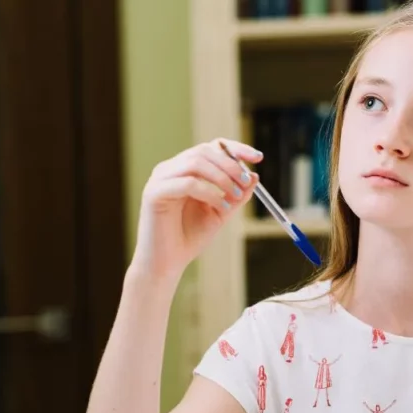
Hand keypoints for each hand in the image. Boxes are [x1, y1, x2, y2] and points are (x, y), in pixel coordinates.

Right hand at [132, 138, 261, 279]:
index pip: (210, 148)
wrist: (167, 264)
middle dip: (230, 164)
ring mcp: (159, 179)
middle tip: (246, 181)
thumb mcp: (220, 213)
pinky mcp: (154, 193)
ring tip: (234, 196)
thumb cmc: (189, 238)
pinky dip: (209, 193)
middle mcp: (169, 170)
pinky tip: (220, 207)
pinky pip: (187, 183)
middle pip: (203, 151)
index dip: (235, 149)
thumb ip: (236, 195)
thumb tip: (254, 176)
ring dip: (221, 178)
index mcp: (183, 170)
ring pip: (195, 163)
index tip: (258, 157)